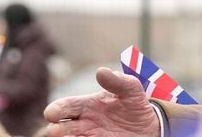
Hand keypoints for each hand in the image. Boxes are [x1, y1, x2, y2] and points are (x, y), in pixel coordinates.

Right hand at [45, 68, 159, 136]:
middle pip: (61, 127)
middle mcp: (84, 123)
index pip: (66, 106)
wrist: (150, 127)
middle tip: (54, 131)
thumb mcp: (131, 89)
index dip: (57, 109)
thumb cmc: (135, 105)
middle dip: (55, 129)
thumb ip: (117, 80)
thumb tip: (100, 71)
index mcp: (86, 105)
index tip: (51, 113)